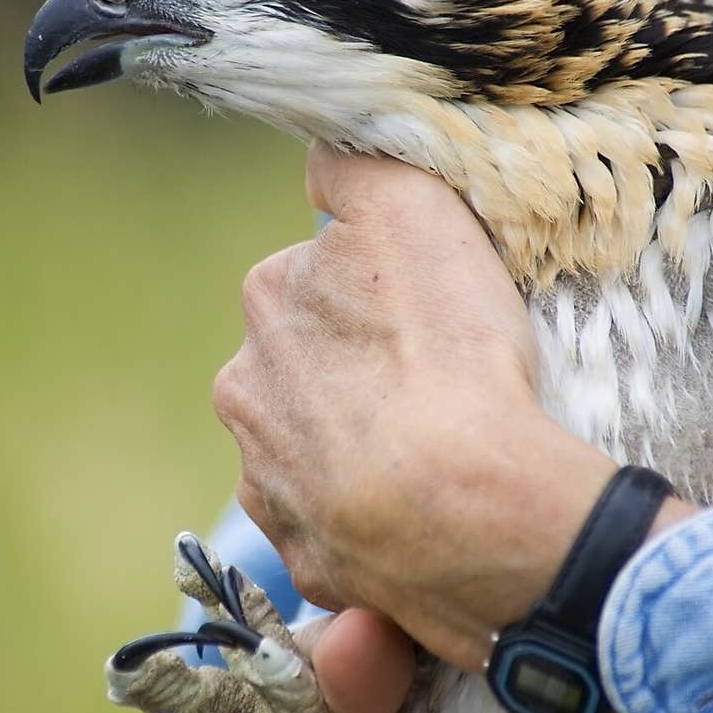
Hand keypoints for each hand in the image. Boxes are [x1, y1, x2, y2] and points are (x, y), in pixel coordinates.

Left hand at [213, 141, 618, 669]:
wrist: (466, 506)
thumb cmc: (445, 351)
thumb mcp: (409, 209)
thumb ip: (354, 166)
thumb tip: (322, 151)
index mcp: (267, 305)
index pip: (314, 277)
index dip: (375, 291)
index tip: (424, 313)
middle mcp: (246, 395)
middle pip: (308, 365)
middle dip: (357, 372)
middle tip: (434, 383)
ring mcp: (273, 488)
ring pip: (317, 448)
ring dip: (361, 445)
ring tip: (436, 451)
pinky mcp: (309, 561)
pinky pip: (339, 526)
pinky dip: (373, 517)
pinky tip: (423, 509)